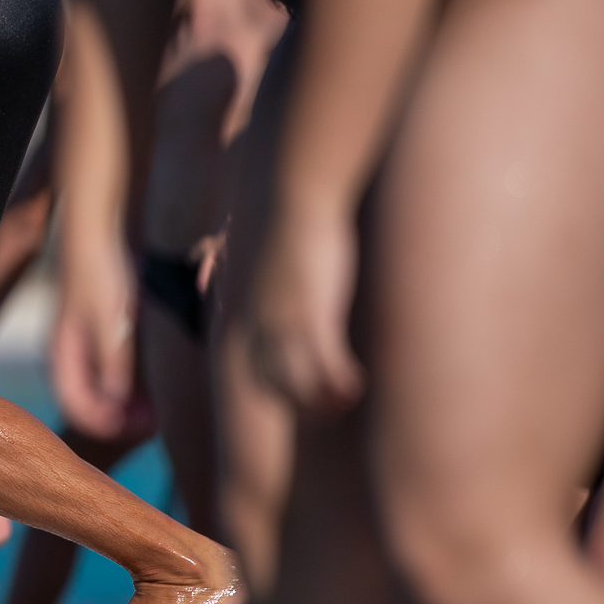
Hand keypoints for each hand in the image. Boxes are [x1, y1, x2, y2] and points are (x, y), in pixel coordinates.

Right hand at [50, 231, 151, 437]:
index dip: (109, 425)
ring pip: (101, 389)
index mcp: (59, 356)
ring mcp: (79, 345)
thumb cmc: (99, 274)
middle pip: (90, 403)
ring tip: (161, 401)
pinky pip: (110, 371)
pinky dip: (130, 382)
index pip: (77, 409)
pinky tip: (156, 376)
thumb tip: (117, 403)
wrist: (93, 232)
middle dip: (122, 416)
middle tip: (158, 417)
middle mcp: (65, 356)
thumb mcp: (111, 322)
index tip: (145, 423)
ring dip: (128, 401)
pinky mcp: (95, 333)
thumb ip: (114, 364)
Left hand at [248, 201, 364, 412]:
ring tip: (345, 403)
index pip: (251, 365)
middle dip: (298, 403)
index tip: (294, 396)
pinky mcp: (313, 315)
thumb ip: (273, 275)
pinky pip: (325, 366)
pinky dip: (339, 384)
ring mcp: (284, 323)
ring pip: (299, 383)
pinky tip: (358, 387)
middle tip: (325, 410)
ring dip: (322, 400)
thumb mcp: (272, 256)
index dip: (273, 386)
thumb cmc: (289, 218)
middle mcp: (259, 323)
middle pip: (272, 383)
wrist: (294, 193)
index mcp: (246, 311)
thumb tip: (282, 277)